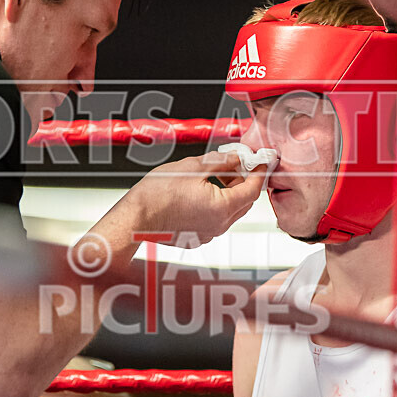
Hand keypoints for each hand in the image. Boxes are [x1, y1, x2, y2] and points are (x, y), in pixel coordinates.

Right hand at [129, 152, 265, 245]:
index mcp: (222, 208)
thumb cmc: (157, 194)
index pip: (253, 189)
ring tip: (214, 175)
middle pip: (244, 202)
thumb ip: (221, 162)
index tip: (261, 162)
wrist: (134, 219)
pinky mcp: (196, 238)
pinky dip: (215, 205)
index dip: (259, 173)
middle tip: (234, 164)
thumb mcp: (192, 167)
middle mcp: (219, 225)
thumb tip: (238, 158)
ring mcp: (207, 234)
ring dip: (228, 193)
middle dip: (243, 181)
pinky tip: (200, 192)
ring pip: (230, 211)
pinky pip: (215, 220)